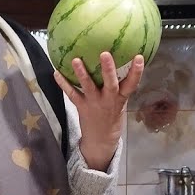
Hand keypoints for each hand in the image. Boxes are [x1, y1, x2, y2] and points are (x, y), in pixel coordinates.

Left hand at [53, 51, 144, 170]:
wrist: (100, 140)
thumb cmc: (112, 117)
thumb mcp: (121, 103)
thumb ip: (120, 86)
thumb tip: (120, 61)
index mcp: (120, 98)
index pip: (132, 84)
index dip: (137, 71)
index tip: (139, 57)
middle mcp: (108, 100)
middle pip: (110, 83)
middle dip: (108, 69)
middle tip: (105, 54)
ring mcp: (94, 103)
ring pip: (88, 86)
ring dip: (82, 73)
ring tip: (76, 60)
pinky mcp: (81, 107)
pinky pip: (71, 94)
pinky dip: (63, 83)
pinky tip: (56, 73)